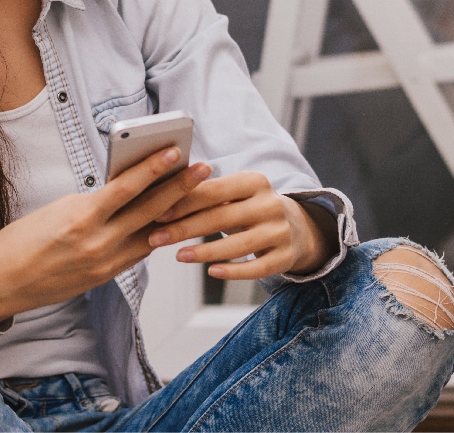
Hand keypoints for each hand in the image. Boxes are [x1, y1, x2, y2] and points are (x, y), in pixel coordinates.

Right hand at [0, 148, 211, 328]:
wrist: (0, 282)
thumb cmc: (21, 240)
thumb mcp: (57, 209)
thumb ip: (94, 201)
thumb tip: (125, 188)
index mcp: (80, 217)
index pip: (126, 188)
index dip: (153, 169)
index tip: (174, 150)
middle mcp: (96, 242)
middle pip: (148, 211)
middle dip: (179, 188)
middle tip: (203, 168)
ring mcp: (104, 263)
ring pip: (151, 234)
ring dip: (176, 214)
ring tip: (196, 195)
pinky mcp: (105, 277)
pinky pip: (138, 253)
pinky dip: (154, 235)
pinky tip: (170, 221)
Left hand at [147, 171, 336, 279]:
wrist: (297, 227)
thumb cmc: (248, 207)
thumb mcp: (234, 194)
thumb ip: (205, 193)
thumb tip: (158, 193)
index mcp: (254, 181)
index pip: (214, 191)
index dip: (184, 202)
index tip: (157, 213)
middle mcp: (271, 204)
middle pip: (221, 218)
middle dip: (185, 228)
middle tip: (156, 238)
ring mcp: (281, 231)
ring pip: (238, 245)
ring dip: (204, 252)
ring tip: (178, 256)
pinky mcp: (286, 257)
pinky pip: (257, 269)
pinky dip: (233, 271)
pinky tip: (211, 272)